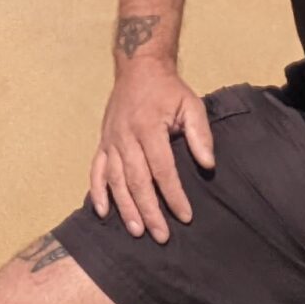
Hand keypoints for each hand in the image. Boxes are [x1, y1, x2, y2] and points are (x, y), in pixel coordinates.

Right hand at [89, 51, 213, 241]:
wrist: (139, 67)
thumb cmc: (168, 89)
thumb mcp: (191, 104)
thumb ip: (200, 134)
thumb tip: (208, 164)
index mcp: (149, 127)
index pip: (162, 169)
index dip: (173, 195)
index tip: (185, 216)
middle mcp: (126, 136)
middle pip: (137, 180)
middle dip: (149, 210)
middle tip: (161, 236)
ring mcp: (111, 140)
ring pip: (116, 180)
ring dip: (125, 207)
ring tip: (137, 230)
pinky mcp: (103, 141)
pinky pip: (96, 170)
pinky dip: (97, 192)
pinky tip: (103, 212)